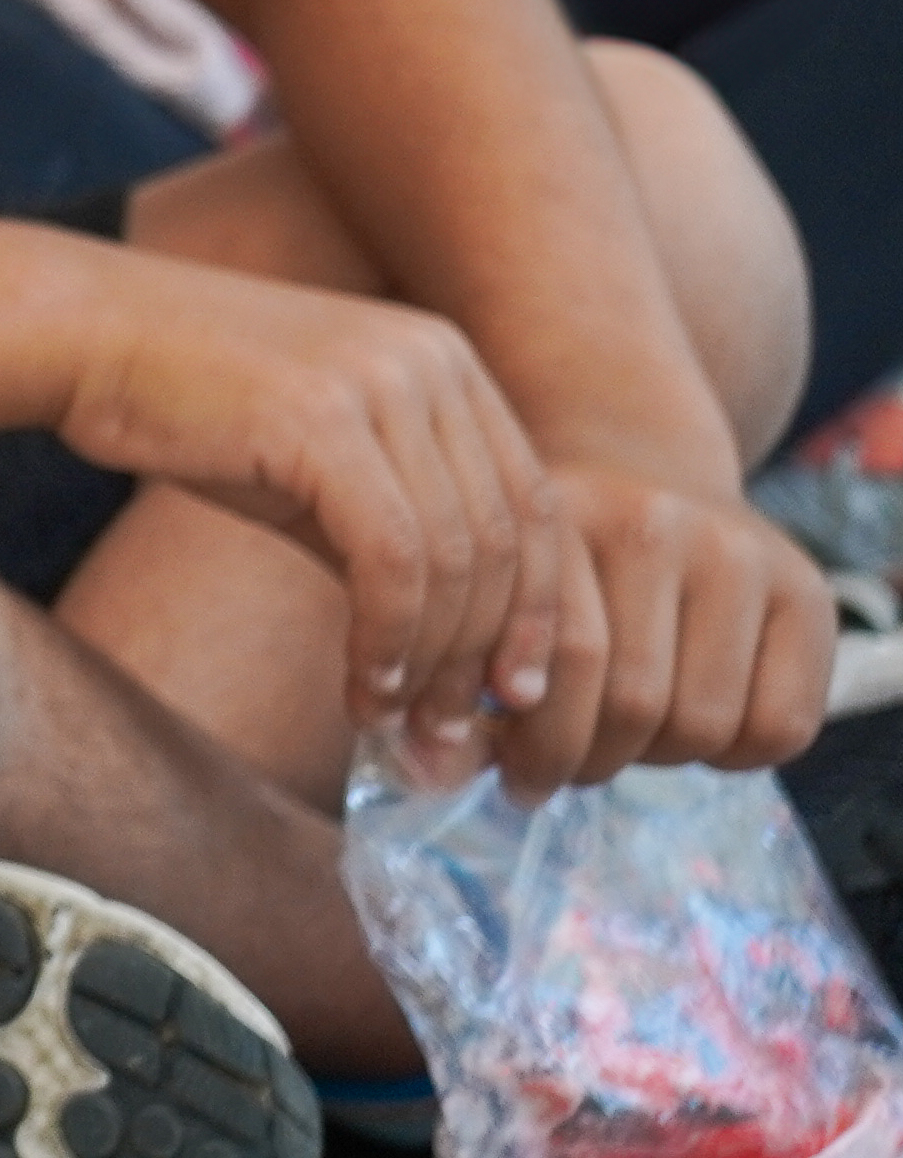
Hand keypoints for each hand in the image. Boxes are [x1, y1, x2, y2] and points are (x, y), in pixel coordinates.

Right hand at [57, 264, 560, 749]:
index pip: (535, 508)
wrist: (79, 336)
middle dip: (488, 656)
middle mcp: (430, 361)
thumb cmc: (188, 406)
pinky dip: (387, 641)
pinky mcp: (319, 422)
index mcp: (445, 360)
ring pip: (455, 561)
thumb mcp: (318, 461)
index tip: (514, 696)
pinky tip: (361, 688)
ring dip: (435, 663)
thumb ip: (397, 533)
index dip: (537, 614)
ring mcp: (378, 384)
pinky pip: (391, 561)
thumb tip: (460, 663)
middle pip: (507, 542)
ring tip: (397, 722)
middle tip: (455, 735)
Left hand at [488, 456, 836, 789]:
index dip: (528, 739)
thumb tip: (435, 771)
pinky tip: (687, 731)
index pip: (560, 659)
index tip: (498, 772)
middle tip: (553, 770)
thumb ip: (463, 665)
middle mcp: (655, 521)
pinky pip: (777, 728)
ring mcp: (741, 553)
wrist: (644, 471)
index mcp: (560, 513)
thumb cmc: (555, 558)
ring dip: (652, 761)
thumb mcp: (499, 585)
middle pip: (634, 703)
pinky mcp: (808, 592)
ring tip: (615, 742)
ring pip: (701, 723)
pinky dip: (728, 759)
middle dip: (585, 761)